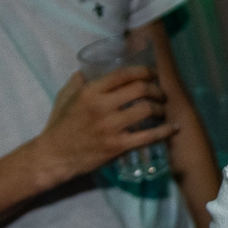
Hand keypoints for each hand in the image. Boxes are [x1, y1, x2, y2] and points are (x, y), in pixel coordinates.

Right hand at [35, 67, 174, 183]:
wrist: (54, 156)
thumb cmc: (59, 126)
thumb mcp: (64, 97)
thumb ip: (77, 82)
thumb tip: (88, 70)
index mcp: (90, 92)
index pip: (123, 74)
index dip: (143, 71)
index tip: (152, 73)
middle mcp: (101, 106)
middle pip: (140, 89)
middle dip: (156, 89)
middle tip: (160, 93)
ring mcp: (110, 127)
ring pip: (146, 109)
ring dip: (160, 108)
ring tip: (162, 109)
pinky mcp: (117, 146)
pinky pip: (148, 136)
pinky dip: (164, 131)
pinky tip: (172, 127)